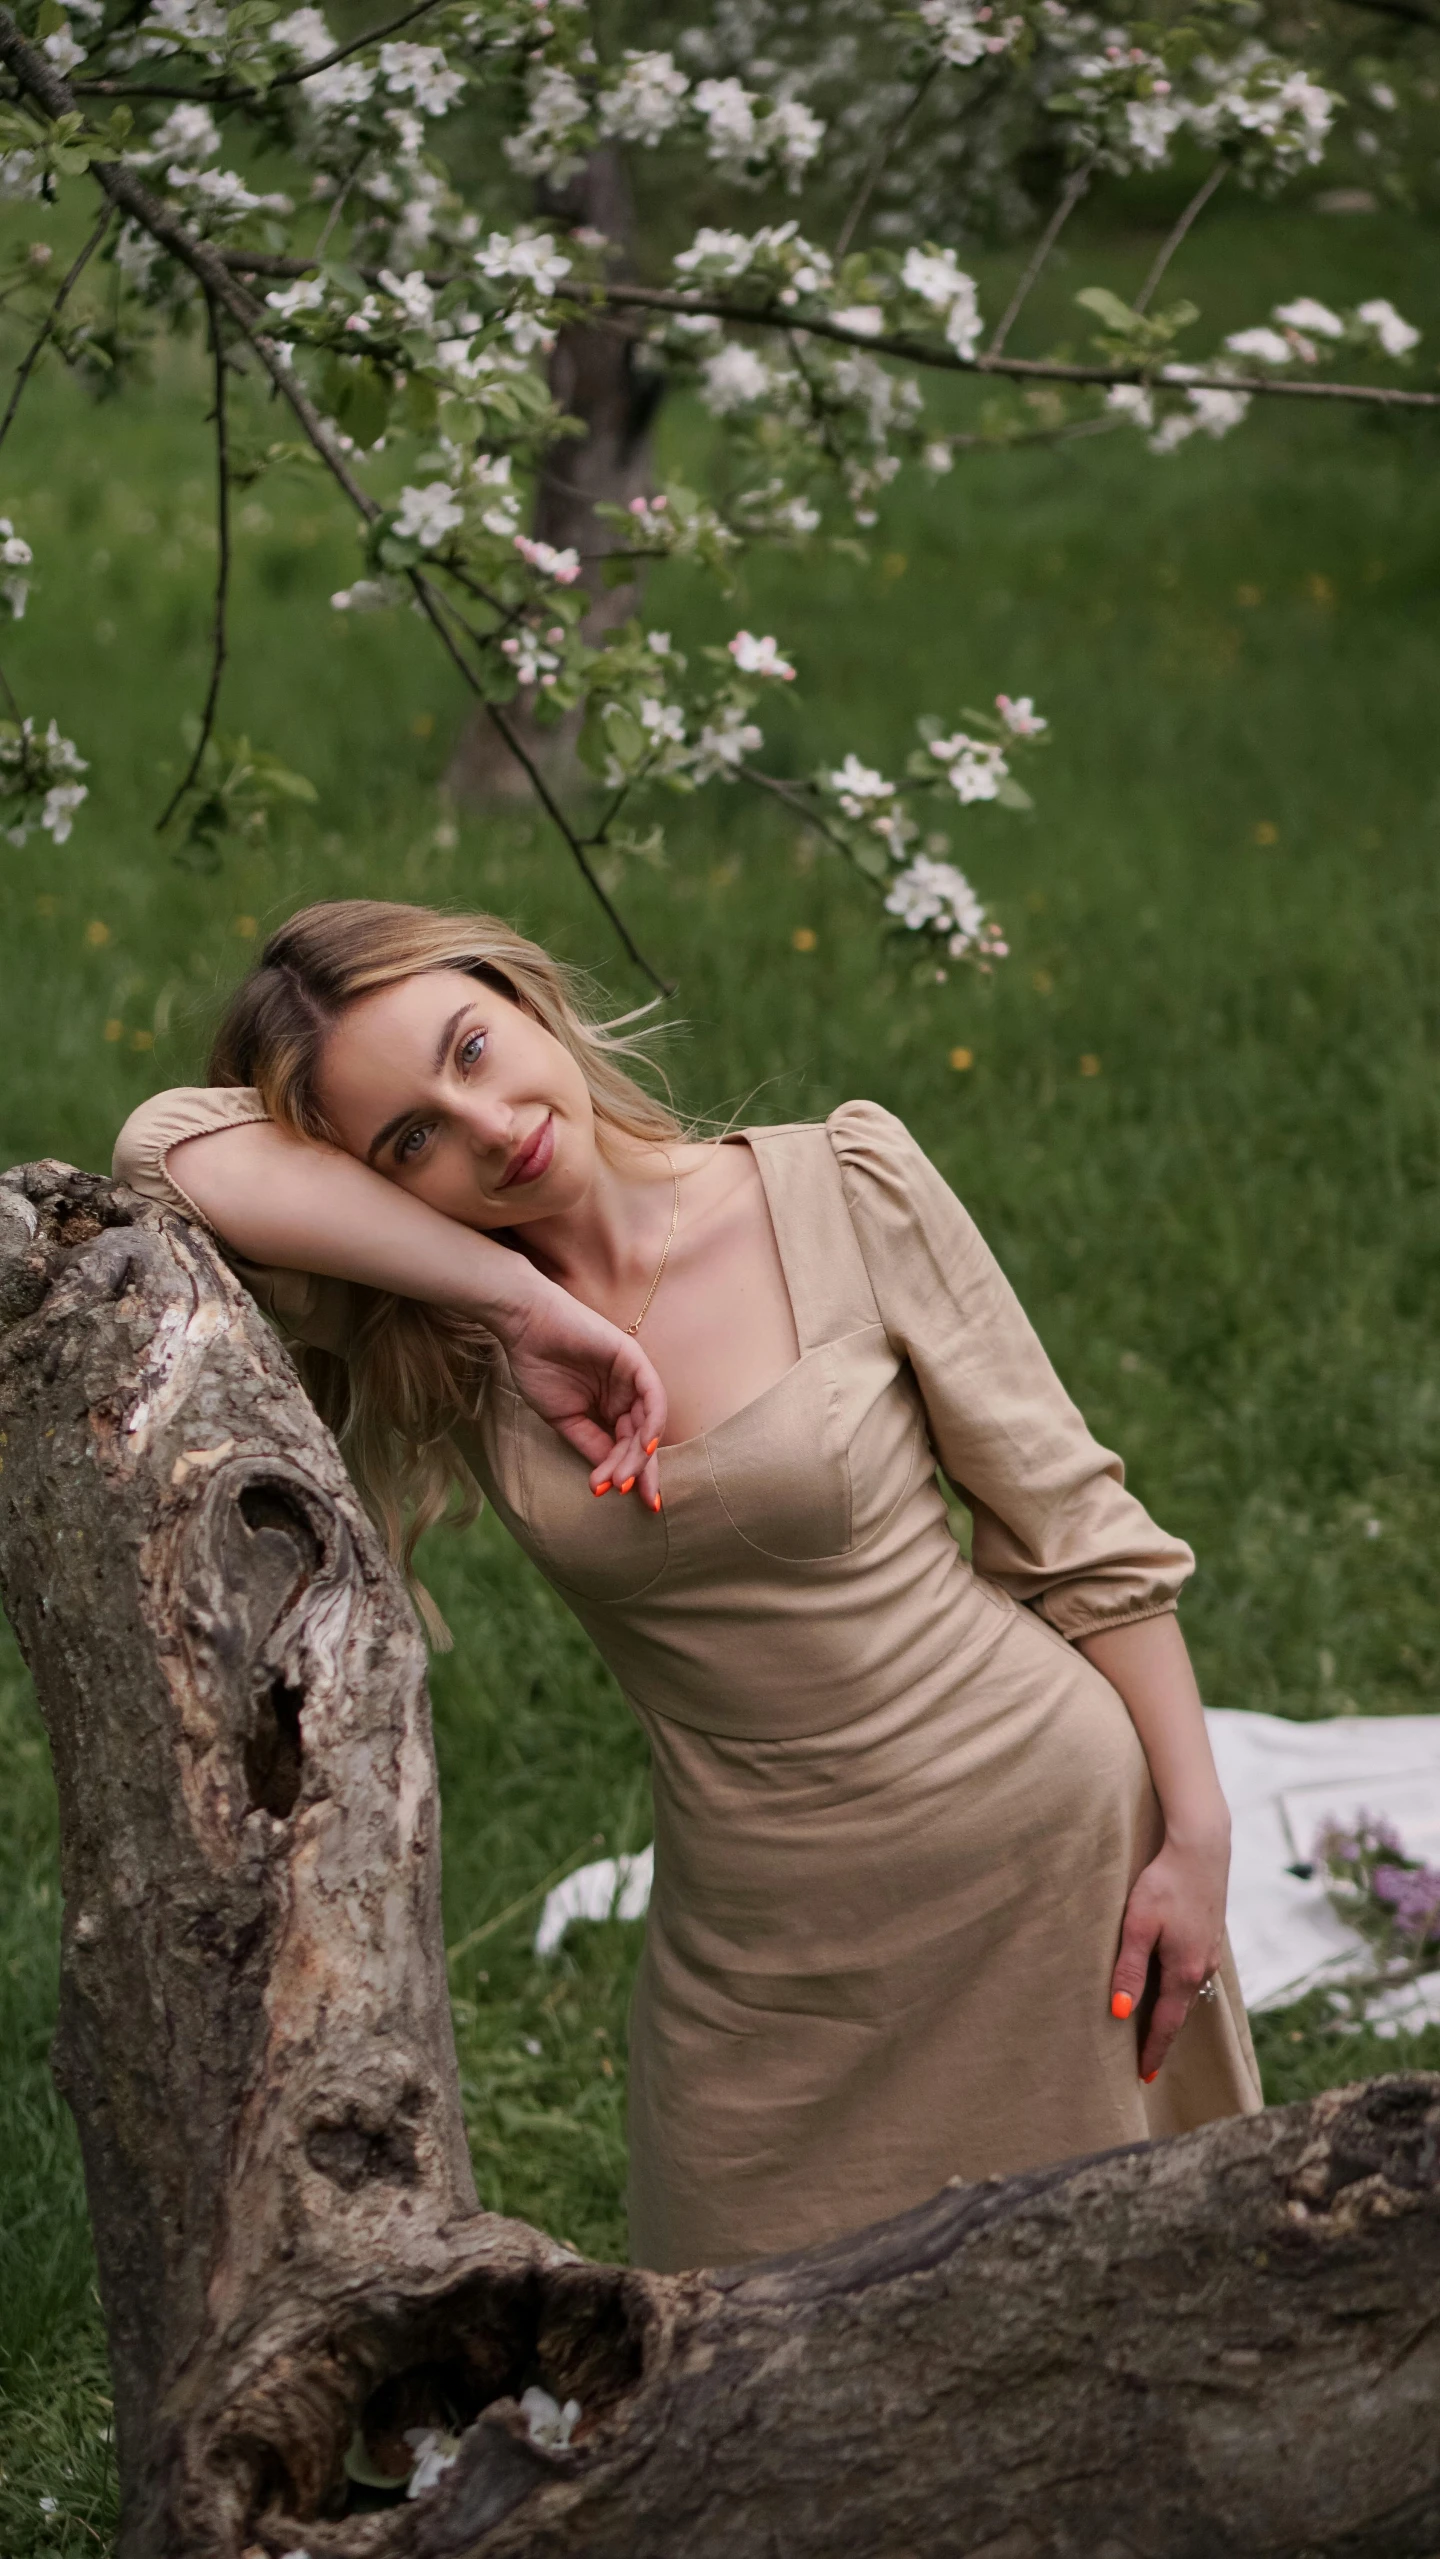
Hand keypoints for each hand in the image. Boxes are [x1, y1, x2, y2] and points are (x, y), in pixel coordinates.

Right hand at [498, 1267, 665, 1509]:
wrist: (525, 1327)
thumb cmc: (538, 1368)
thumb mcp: (564, 1419)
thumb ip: (591, 1444)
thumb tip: (610, 1477)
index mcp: (611, 1408)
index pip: (628, 1446)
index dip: (631, 1473)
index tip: (629, 1500)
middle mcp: (627, 1395)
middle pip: (644, 1439)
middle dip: (643, 1471)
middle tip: (643, 1500)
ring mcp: (632, 1377)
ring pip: (648, 1423)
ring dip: (639, 1455)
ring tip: (622, 1480)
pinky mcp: (634, 1359)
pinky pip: (652, 1395)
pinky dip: (651, 1422)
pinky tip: (644, 1446)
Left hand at [1110, 1828, 1228, 2081]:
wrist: (1202, 1849)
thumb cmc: (1165, 1884)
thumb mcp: (1139, 1926)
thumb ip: (1130, 1969)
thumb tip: (1121, 2013)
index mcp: (1185, 1972)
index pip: (1166, 2024)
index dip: (1154, 2051)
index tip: (1143, 2078)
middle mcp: (1203, 1969)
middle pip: (1180, 2014)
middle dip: (1163, 2038)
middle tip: (1147, 2064)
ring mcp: (1210, 1953)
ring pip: (1188, 1994)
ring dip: (1172, 2014)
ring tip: (1156, 2032)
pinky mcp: (1210, 1936)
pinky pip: (1194, 1975)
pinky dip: (1180, 1991)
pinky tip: (1172, 1988)